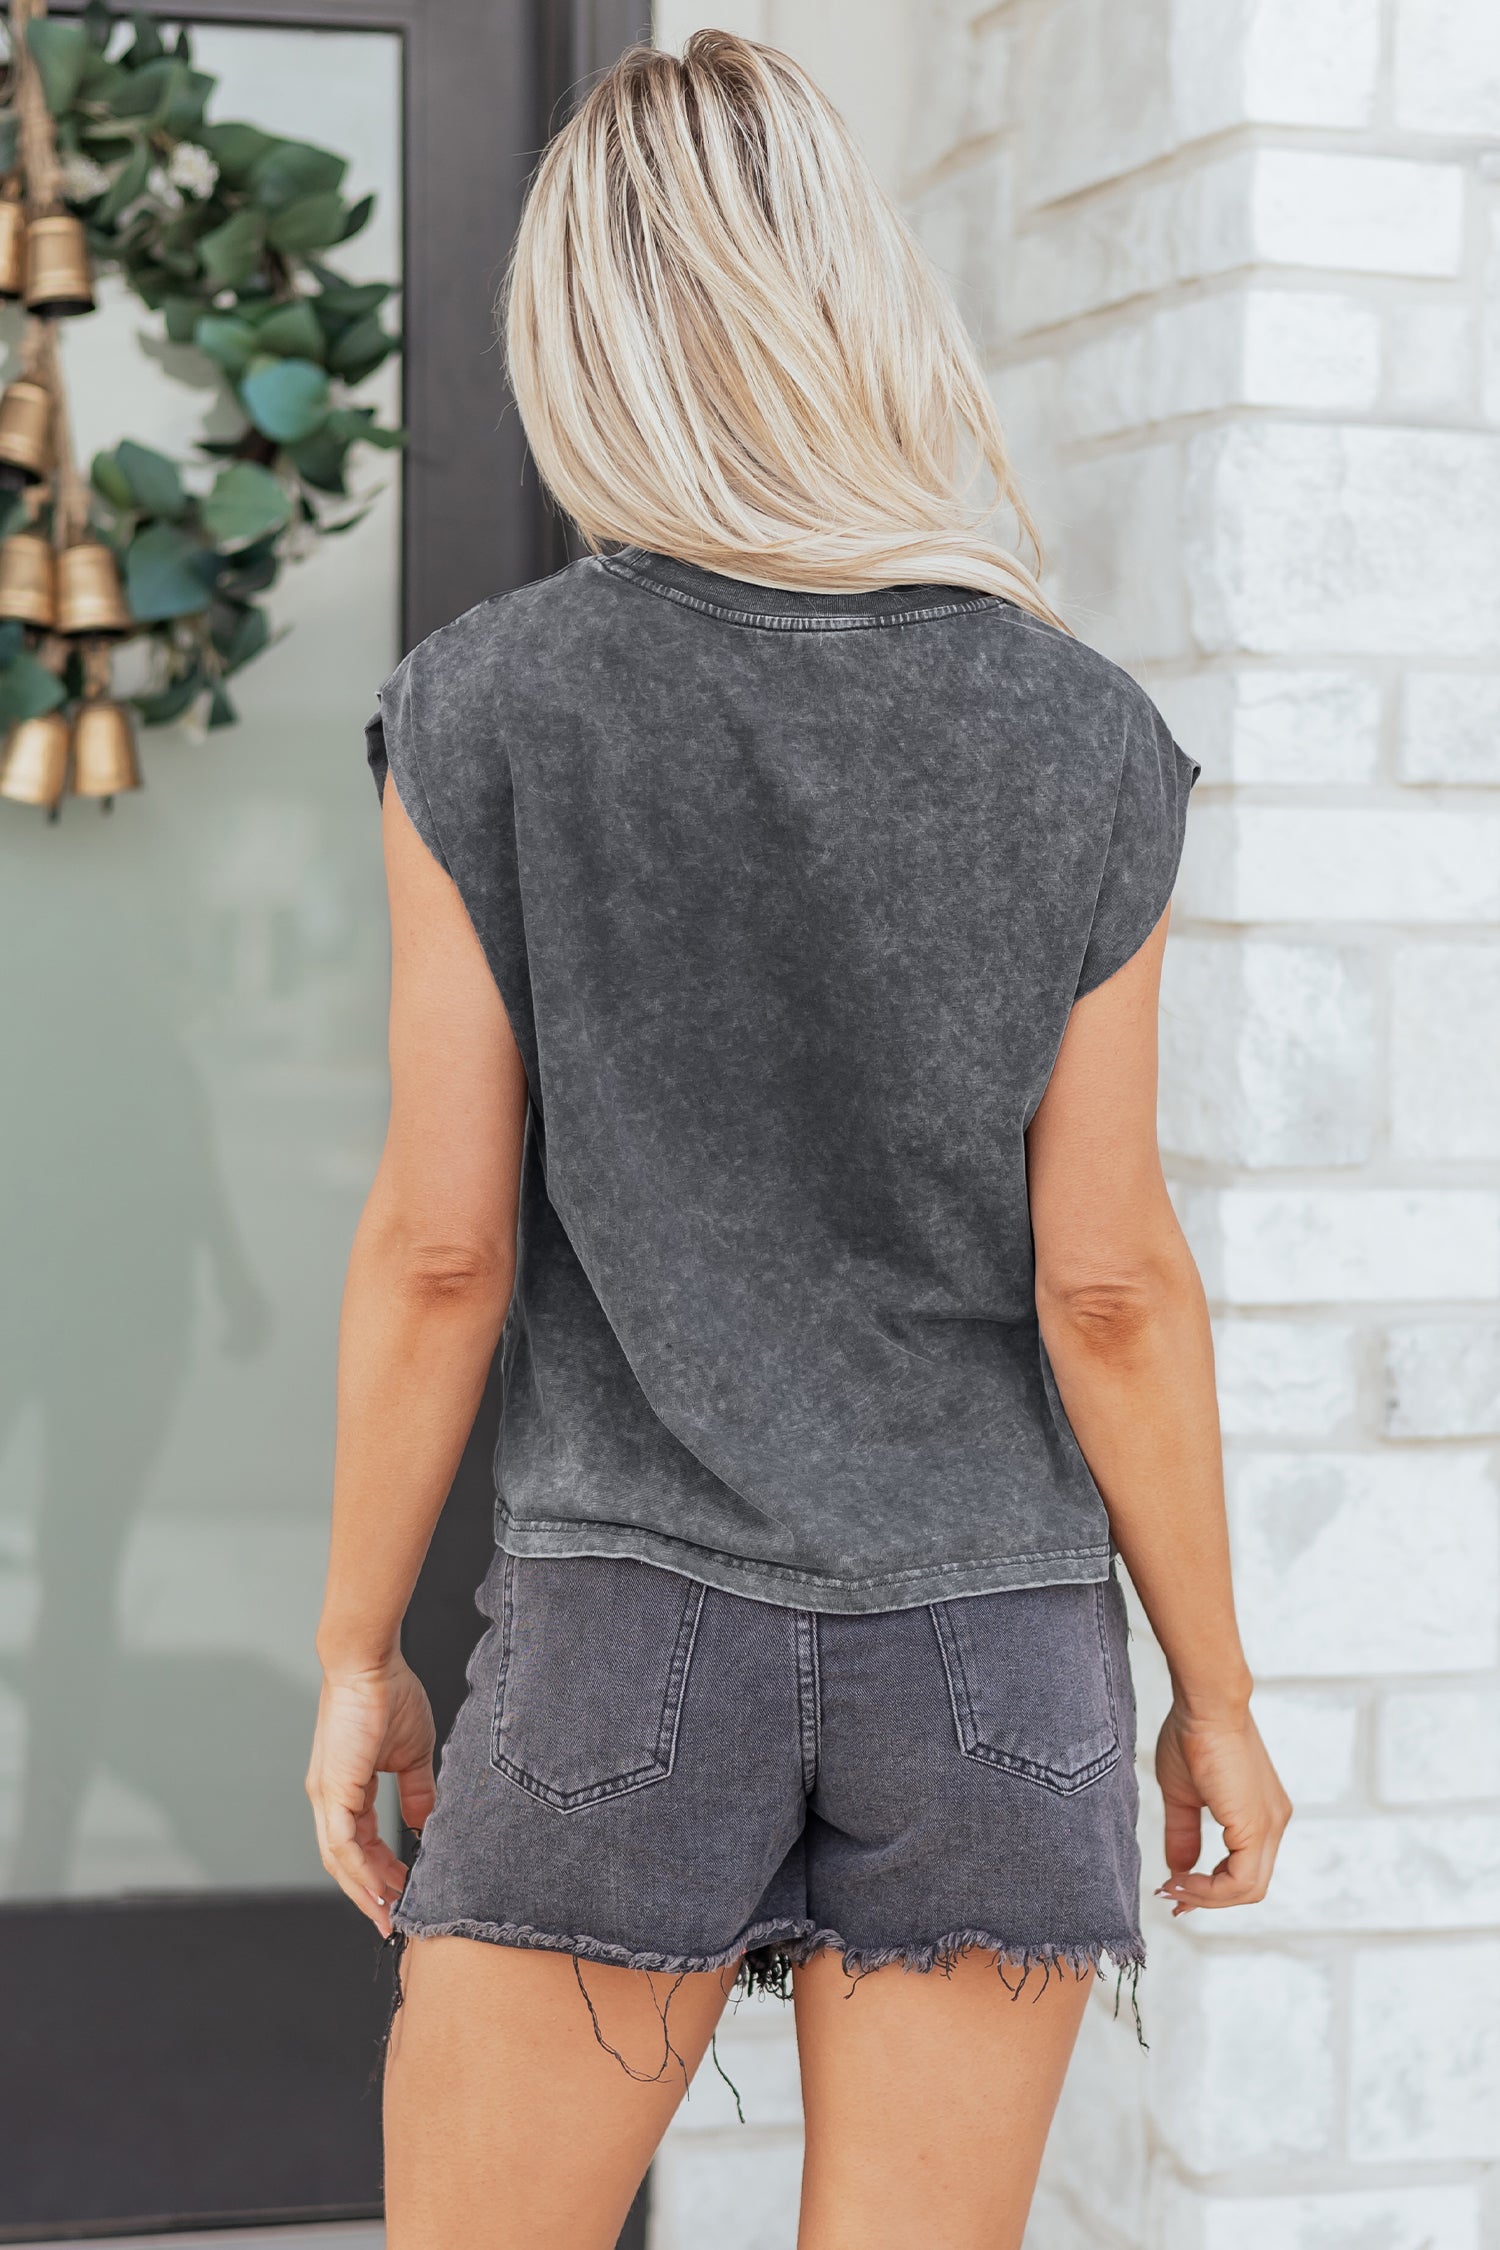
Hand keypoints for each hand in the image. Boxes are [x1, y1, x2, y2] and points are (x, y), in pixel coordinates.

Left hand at [306, 1654, 436, 1937]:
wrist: (370, 1663)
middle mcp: (330, 1797)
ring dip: (365, 1891)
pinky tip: (381, 1889)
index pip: (360, 1842)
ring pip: (340, 1860)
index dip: (380, 1872)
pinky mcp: (332, 1790)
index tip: (404, 1892)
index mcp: (347, 1788)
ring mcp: (327, 1796)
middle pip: (345, 1862)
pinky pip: (342, 1844)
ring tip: (390, 1915)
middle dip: (370, 1894)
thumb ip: (417, 1792)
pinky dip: (360, 1871)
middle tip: (394, 1921)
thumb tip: (426, 1824)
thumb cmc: (389, 1694)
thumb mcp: (412, 1754)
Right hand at [1155, 1701, 1290, 1913]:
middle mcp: (1273, 1824)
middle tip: (1171, 1897)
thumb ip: (1184, 1835)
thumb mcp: (1184, 1795)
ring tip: (1171, 1888)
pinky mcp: (1258, 1826)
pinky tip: (1182, 1879)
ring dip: (1206, 1897)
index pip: (1243, 1870)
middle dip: (1207, 1899)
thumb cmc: (1192, 1735)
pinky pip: (1241, 1879)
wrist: (1206, 1704)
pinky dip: (1211, 1889)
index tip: (1174, 1888)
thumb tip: (1177, 1871)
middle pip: (1249, 1886)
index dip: (1210, 1888)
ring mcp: (1270, 1826)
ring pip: (1248, 1888)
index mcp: (1260, 1815)